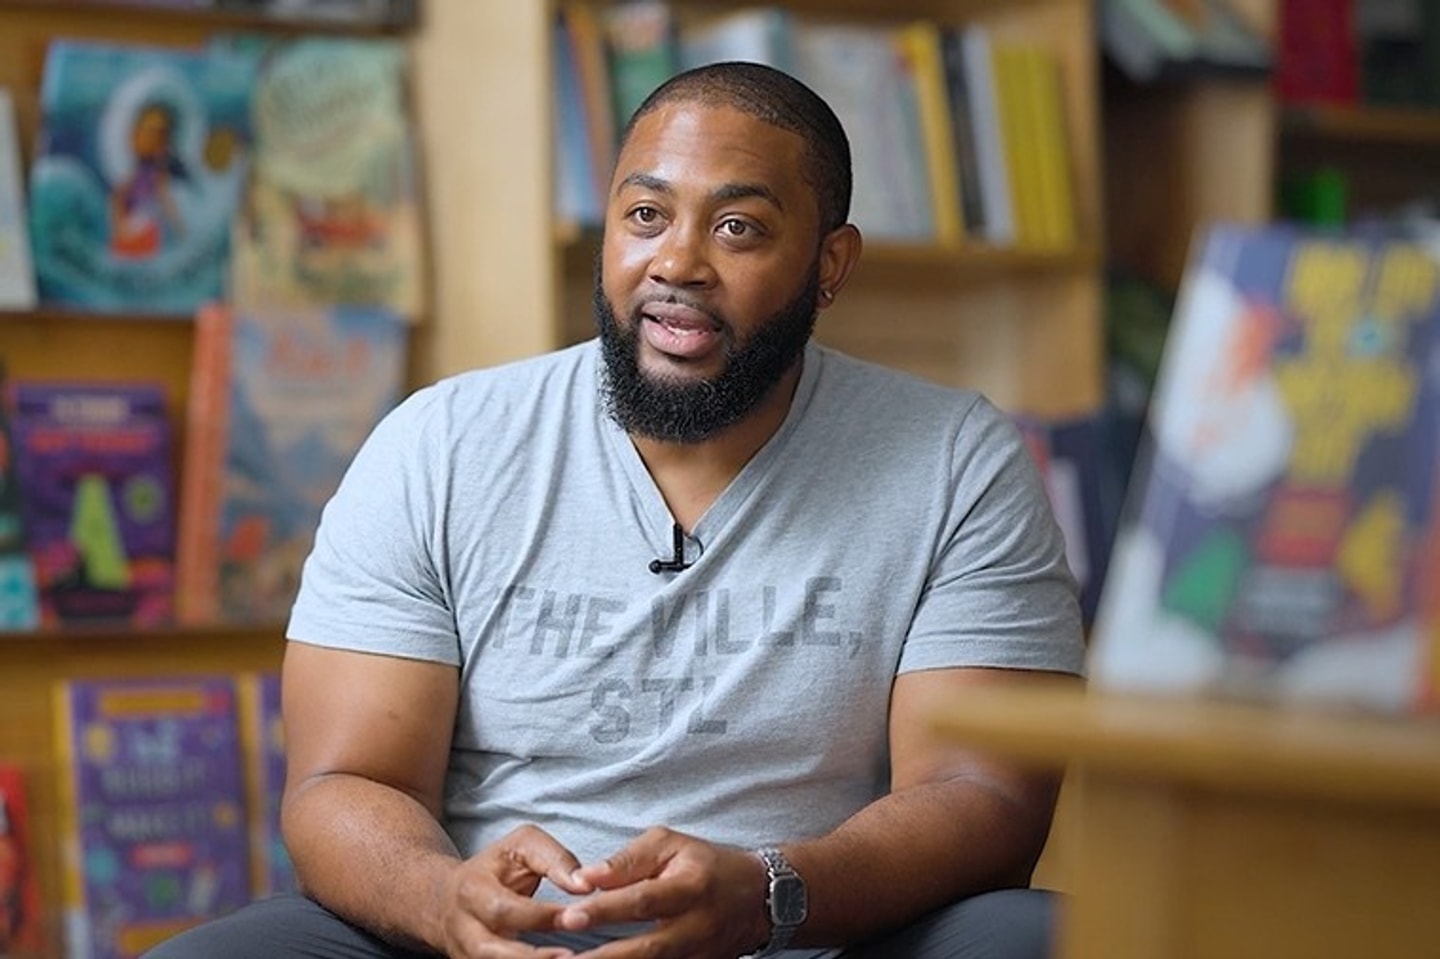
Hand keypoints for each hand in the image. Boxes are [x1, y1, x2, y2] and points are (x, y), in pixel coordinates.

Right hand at [436, 824, 593, 958]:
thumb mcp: (522, 846)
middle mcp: (463, 927)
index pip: (504, 908)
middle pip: (490, 950)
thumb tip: (584, 885)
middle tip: (569, 957)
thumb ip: (554, 860)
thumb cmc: (494, 867)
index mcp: (472, 890)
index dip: (540, 915)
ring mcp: (464, 953)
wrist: (444, 897)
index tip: (576, 918)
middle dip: (531, 956)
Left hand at [556, 827, 769, 958]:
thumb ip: (628, 861)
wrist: (759, 899)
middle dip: (605, 957)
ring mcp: (698, 955)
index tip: (570, 914)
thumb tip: (586, 877)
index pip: (643, 900)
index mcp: (690, 888)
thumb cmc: (706, 865)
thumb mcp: (671, 845)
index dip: (606, 909)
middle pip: (647, 948)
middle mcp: (696, 927)